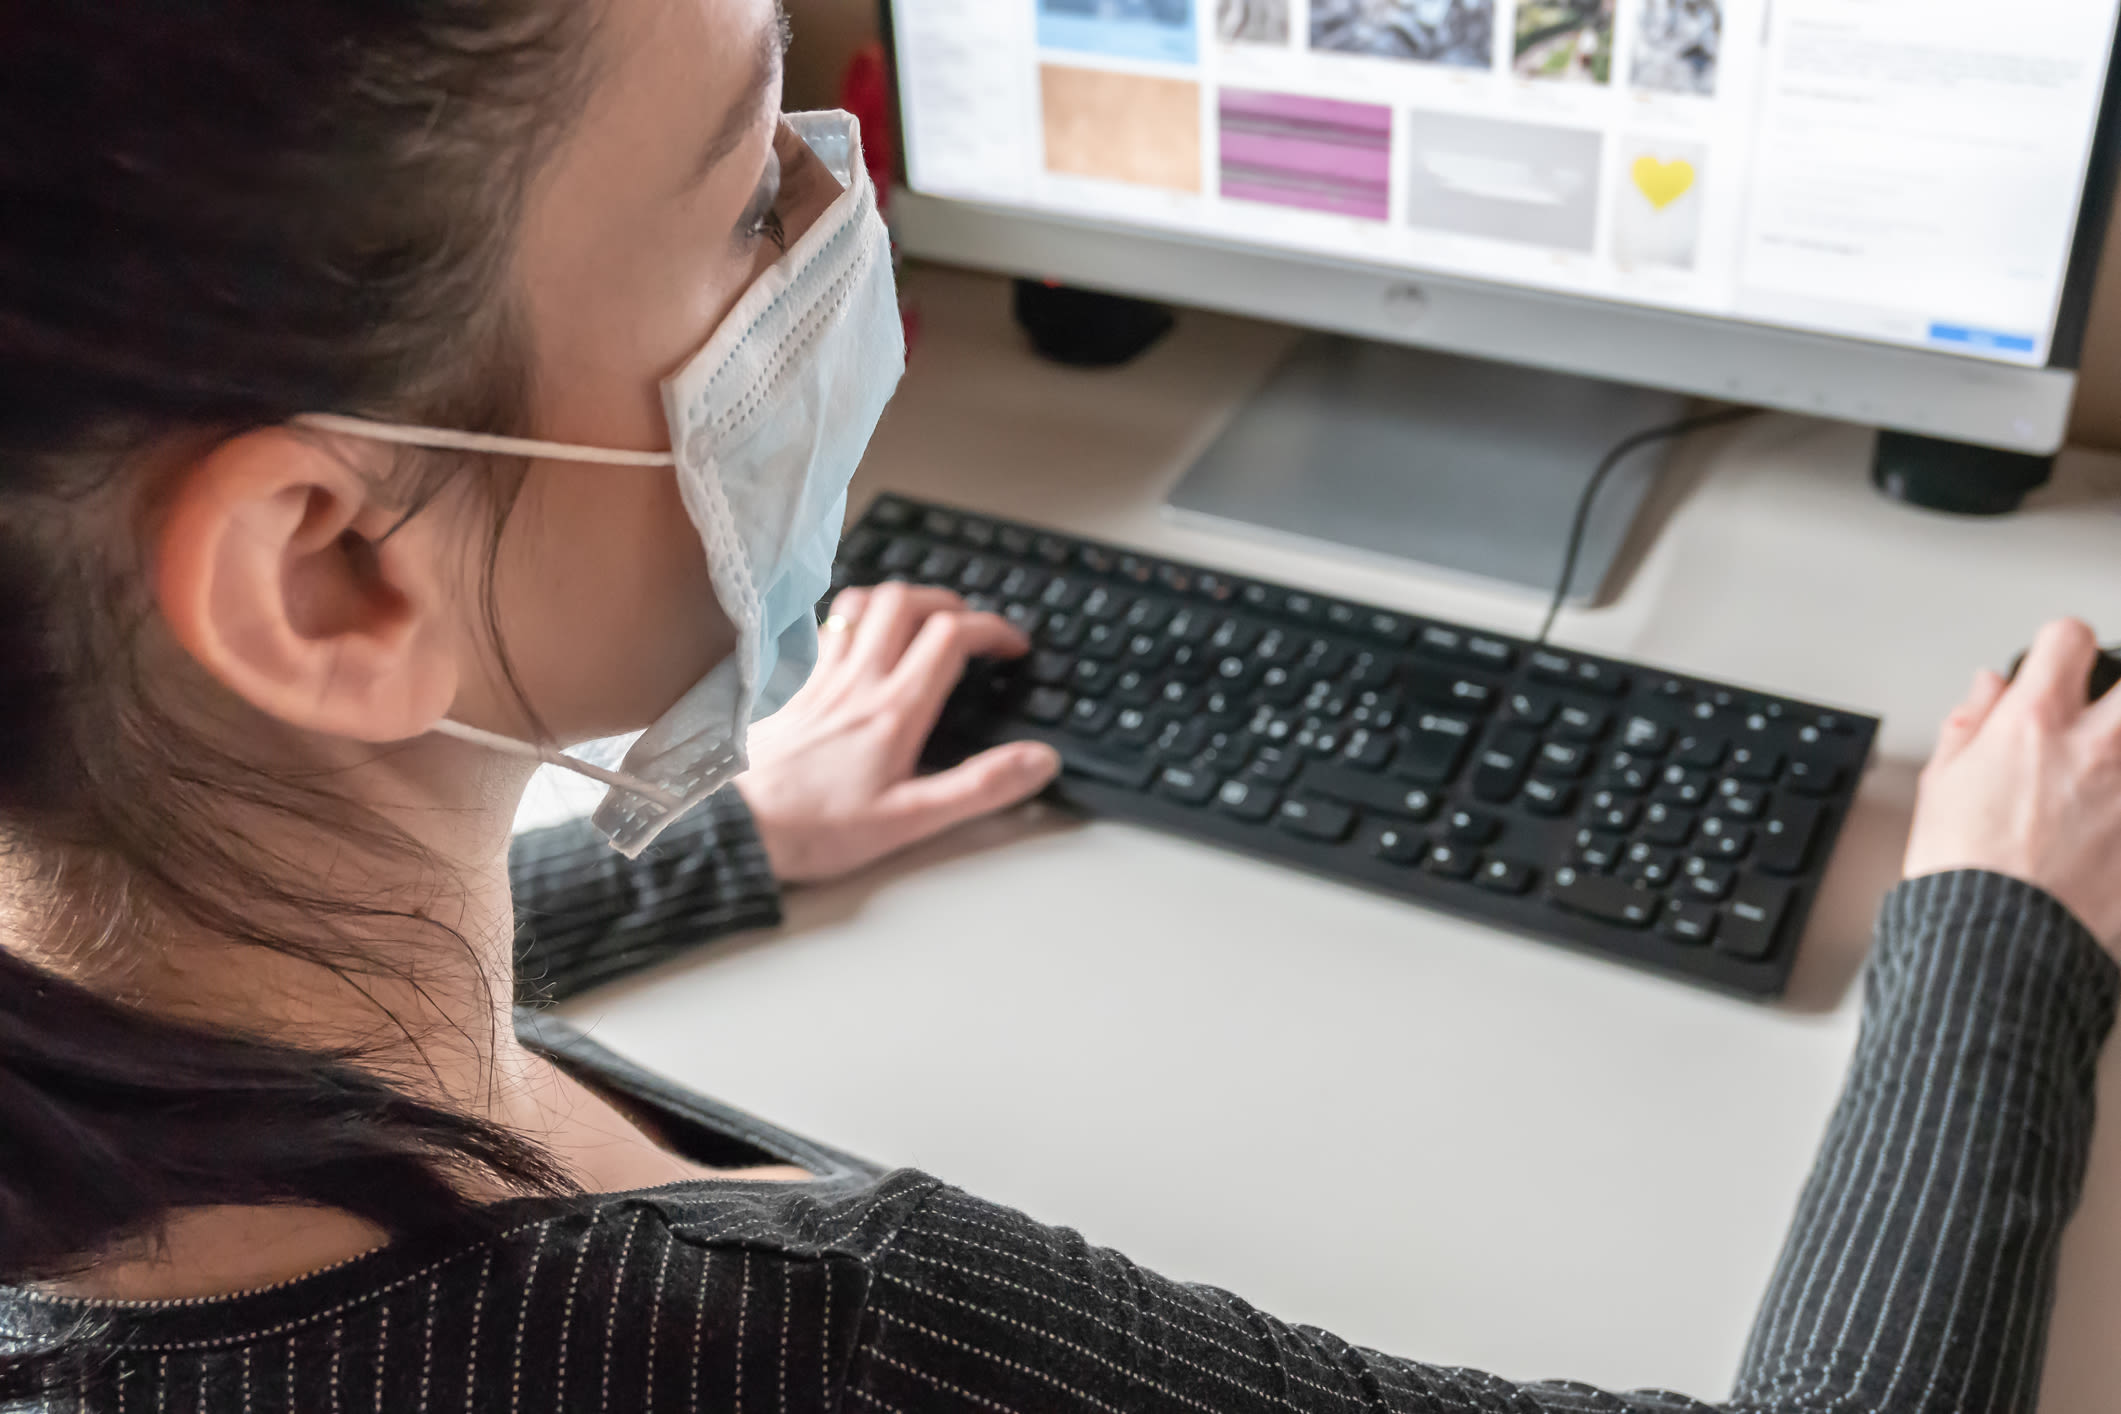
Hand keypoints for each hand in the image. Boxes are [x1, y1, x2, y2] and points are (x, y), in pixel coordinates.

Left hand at [734, 583, 1061, 883]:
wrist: (737, 829)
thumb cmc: (817, 830)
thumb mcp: (912, 821)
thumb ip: (979, 787)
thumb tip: (1038, 760)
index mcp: (895, 711)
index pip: (951, 636)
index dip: (992, 629)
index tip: (1013, 647)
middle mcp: (858, 681)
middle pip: (906, 602)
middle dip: (950, 603)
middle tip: (971, 628)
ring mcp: (822, 678)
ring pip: (863, 604)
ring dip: (901, 600)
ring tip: (922, 622)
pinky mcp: (796, 687)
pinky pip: (827, 628)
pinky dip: (855, 618)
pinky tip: (861, 641)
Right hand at [1904, 617, 2120, 947]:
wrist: (1998, 947)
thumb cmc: (1963, 875)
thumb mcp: (1940, 787)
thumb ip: (1969, 725)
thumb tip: (1986, 690)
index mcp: (2033, 723)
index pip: (2069, 639)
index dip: (2063, 646)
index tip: (2061, 663)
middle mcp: (2099, 747)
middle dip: (2120, 689)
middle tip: (2105, 715)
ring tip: (2107, 773)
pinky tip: (2113, 825)